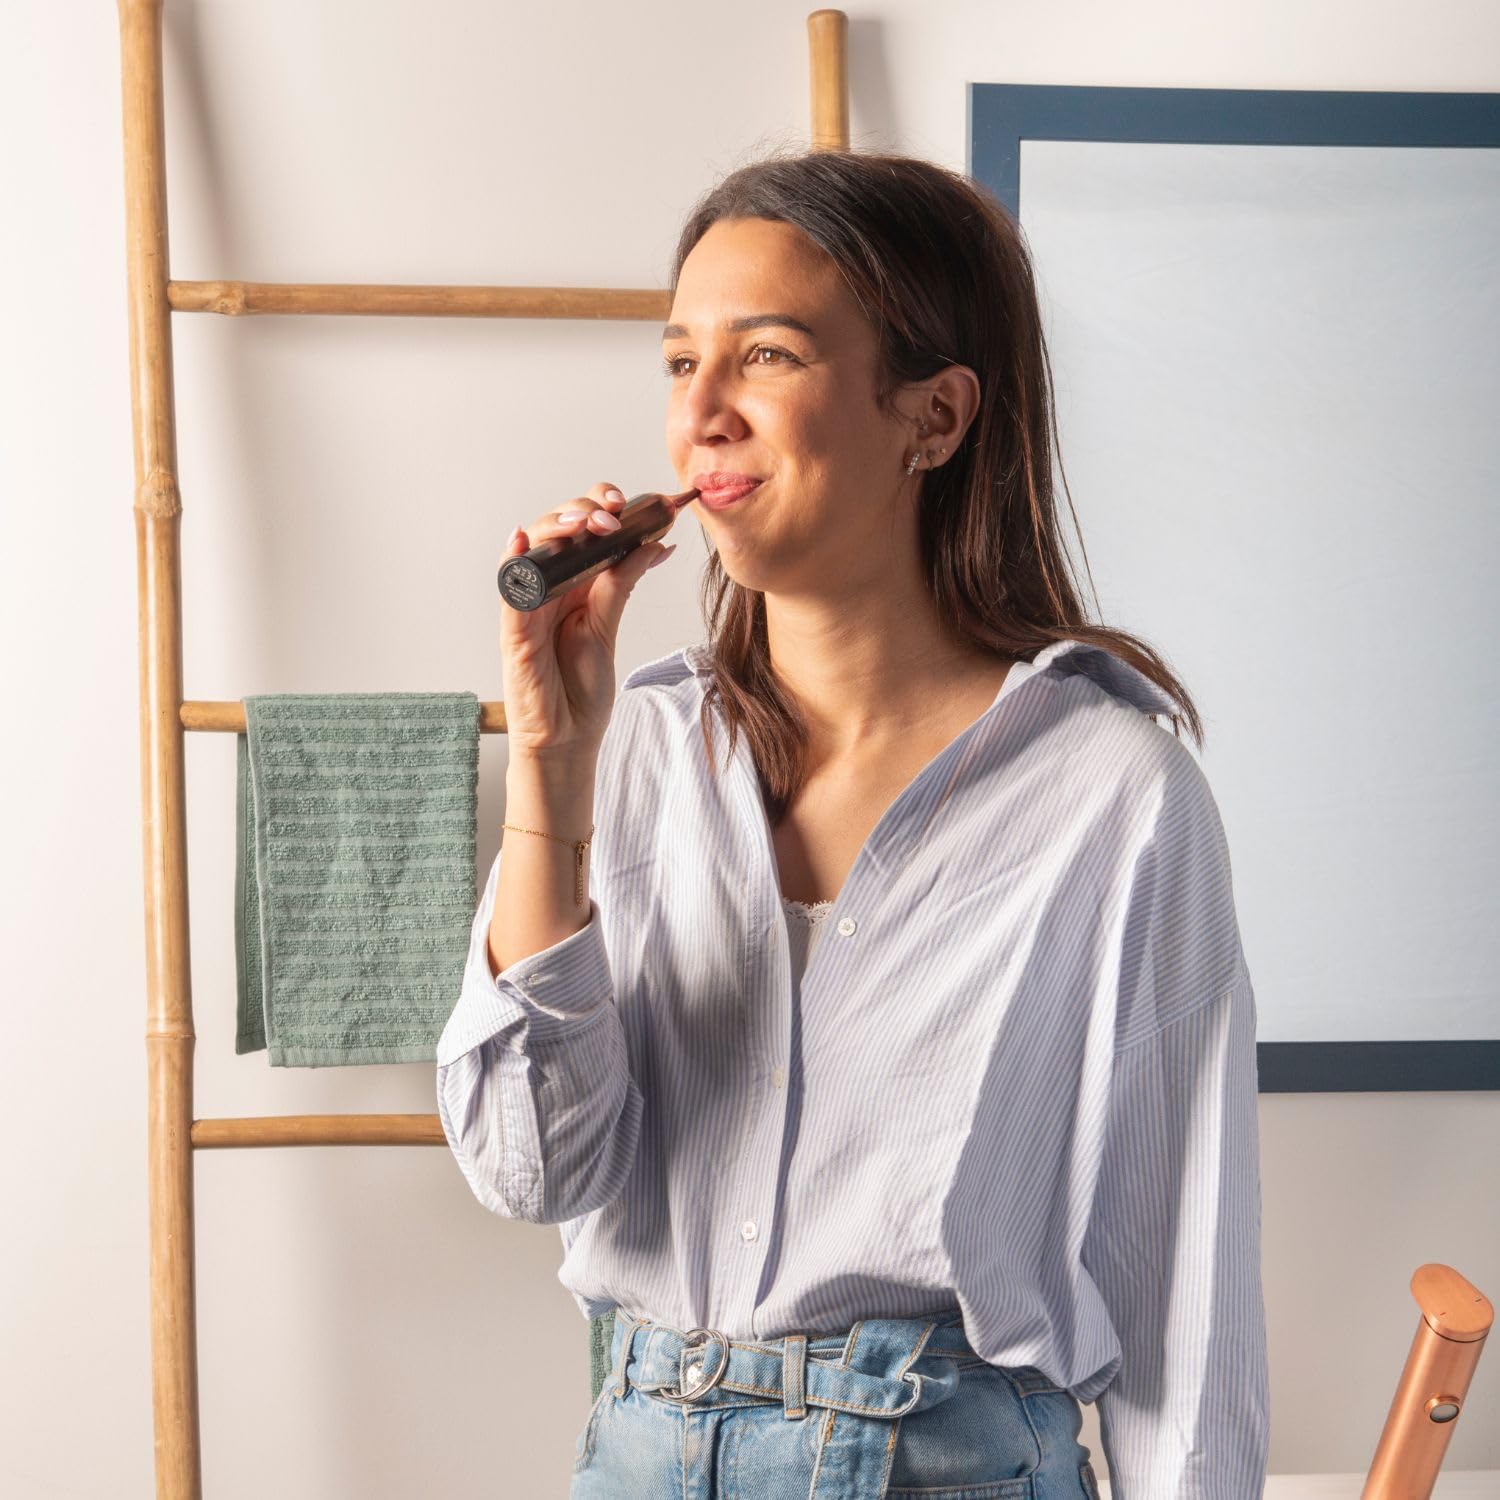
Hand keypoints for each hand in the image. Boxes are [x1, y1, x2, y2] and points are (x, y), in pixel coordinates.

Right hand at [498, 481, 674, 757]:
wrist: (567, 737)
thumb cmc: (582, 688)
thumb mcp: (608, 626)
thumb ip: (623, 582)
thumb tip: (655, 542)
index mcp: (575, 581)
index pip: (582, 527)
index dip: (601, 506)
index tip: (633, 505)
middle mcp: (549, 585)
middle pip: (557, 529)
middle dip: (584, 512)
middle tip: (612, 517)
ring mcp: (528, 603)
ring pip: (532, 547)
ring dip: (555, 527)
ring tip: (583, 524)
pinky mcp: (513, 628)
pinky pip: (508, 587)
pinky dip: (514, 559)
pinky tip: (524, 539)